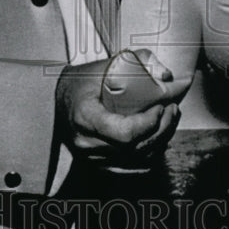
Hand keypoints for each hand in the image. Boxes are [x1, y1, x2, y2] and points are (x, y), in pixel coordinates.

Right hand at [56, 49, 182, 166]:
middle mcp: (87, 143)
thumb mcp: (103, 65)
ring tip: (170, 120)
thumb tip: (166, 74)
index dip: (149, 124)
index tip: (161, 106)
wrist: (55, 101)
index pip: (125, 133)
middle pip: (134, 148)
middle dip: (162, 130)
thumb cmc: (80, 81)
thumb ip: (135, 61)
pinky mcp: (98, 165)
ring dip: (160, 142)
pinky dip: (150, 154)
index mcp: (85, 117)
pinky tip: (160, 139)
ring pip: (136, 160)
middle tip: (173, 110)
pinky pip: (131, 167)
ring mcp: (91, 158)